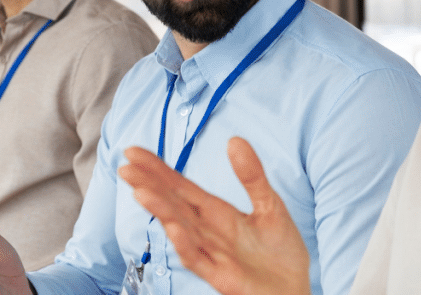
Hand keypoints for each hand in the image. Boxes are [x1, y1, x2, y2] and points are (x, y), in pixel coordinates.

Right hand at [118, 137, 310, 294]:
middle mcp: (206, 230)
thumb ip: (251, 175)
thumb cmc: (279, 251)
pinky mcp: (221, 276)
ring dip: (161, 210)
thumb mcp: (270, 204)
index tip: (133, 152)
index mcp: (215, 211)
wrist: (295, 287)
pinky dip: (185, 244)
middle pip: (173, 204)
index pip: (180, 186)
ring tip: (141, 191)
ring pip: (180, 229)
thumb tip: (235, 139)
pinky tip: (173, 228)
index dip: (157, 169)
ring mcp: (211, 253)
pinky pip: (199, 259)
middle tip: (125, 167)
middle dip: (149, 185)